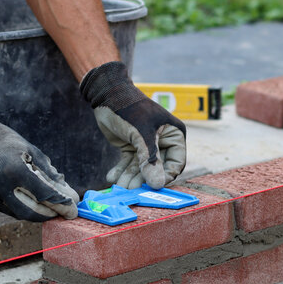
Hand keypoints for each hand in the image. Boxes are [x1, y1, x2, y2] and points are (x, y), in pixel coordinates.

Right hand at [0, 102, 77, 221]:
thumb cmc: (8, 144)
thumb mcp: (33, 153)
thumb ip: (50, 175)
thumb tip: (69, 194)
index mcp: (15, 170)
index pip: (44, 194)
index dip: (61, 203)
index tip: (73, 208)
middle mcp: (0, 186)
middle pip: (31, 212)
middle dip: (51, 215)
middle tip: (64, 213)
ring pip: (20, 214)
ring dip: (38, 213)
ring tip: (52, 207)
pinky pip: (8, 210)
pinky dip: (22, 208)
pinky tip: (31, 201)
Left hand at [80, 61, 185, 188]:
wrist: (107, 94)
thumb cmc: (129, 108)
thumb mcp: (141, 134)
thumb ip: (150, 160)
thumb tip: (157, 184)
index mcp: (174, 134)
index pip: (176, 162)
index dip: (166, 176)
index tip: (153, 187)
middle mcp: (163, 141)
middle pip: (157, 168)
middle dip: (143, 178)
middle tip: (131, 189)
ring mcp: (147, 145)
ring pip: (141, 168)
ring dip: (130, 177)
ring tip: (119, 185)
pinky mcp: (132, 147)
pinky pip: (129, 164)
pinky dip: (121, 171)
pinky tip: (112, 177)